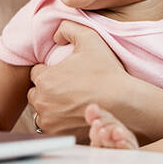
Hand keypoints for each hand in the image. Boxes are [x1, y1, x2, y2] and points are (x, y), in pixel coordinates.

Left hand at [27, 20, 126, 142]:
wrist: (126, 103)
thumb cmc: (107, 71)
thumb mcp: (89, 38)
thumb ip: (68, 28)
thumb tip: (56, 35)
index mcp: (45, 79)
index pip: (36, 72)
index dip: (49, 70)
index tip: (63, 72)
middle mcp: (43, 102)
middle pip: (36, 92)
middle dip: (47, 88)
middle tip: (67, 86)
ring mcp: (50, 122)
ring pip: (41, 111)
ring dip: (50, 106)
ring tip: (70, 101)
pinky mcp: (60, 135)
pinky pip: (52, 127)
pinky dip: (59, 122)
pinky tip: (74, 114)